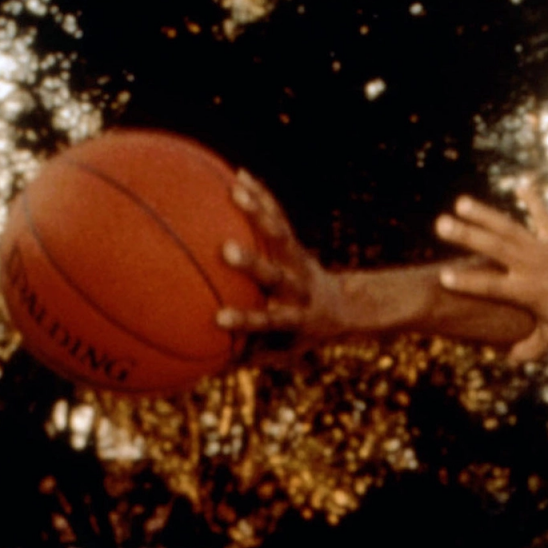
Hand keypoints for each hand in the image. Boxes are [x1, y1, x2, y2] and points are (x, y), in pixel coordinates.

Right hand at [214, 171, 350, 356]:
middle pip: (277, 273)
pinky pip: (278, 217)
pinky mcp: (295, 244)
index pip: (270, 321)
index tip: (218, 319)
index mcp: (295, 317)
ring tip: (236, 190)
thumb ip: (247, 358)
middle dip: (253, 263)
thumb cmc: (301, 334)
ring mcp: (298, 262)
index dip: (246, 320)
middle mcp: (298, 287)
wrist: (345, 308)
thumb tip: (202, 373)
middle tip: (226, 250)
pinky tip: (239, 175)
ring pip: (280, 235)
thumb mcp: (282, 351)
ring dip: (258, 213)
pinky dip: (261, 198)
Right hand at [433, 186, 547, 361]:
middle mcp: (532, 265)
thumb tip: (511, 357)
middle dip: (467, 235)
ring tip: (461, 202)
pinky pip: (542, 215)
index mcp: (528, 291)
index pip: (492, 287)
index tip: (443, 276)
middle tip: (440, 224)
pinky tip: (522, 183)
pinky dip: (532, 200)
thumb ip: (533, 347)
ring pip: (510, 227)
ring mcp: (544, 247)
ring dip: (485, 214)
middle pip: (495, 248)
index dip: (468, 282)